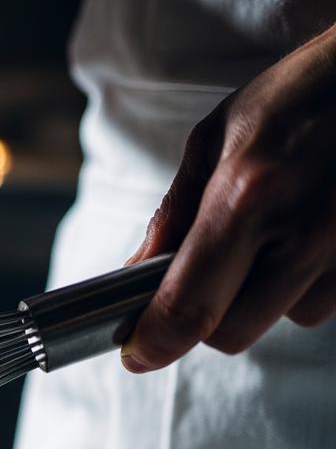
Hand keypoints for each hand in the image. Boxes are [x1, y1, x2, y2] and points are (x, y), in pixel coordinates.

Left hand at [123, 23, 335, 372]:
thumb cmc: (302, 94)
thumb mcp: (217, 137)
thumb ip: (174, 215)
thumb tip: (133, 277)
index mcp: (249, 195)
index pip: (191, 304)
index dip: (156, 342)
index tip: (137, 354)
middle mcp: (307, 231)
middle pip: (234, 331)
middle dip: (207, 314)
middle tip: (206, 272)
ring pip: (288, 316)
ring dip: (269, 292)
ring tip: (280, 227)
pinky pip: (331, 297)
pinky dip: (312, 278)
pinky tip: (315, 227)